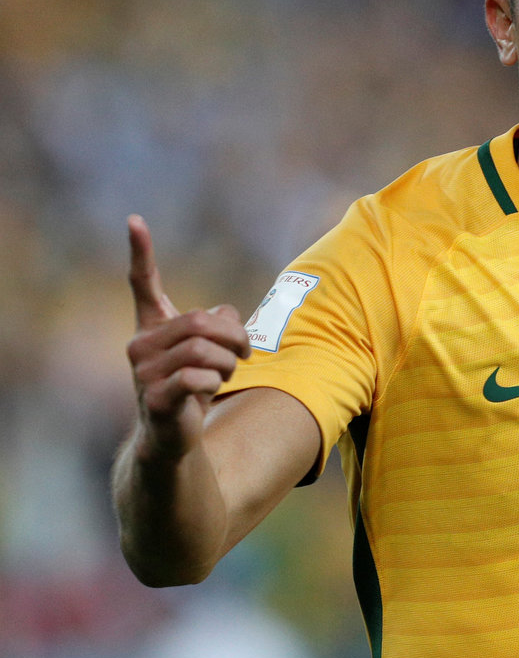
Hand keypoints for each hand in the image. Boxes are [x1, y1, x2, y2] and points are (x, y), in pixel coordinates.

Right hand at [125, 215, 250, 461]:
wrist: (174, 438)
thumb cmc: (192, 388)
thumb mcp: (210, 351)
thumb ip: (218, 324)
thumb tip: (225, 314)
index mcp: (151, 328)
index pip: (143, 284)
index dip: (141, 252)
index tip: (135, 219)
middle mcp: (140, 346)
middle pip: (200, 321)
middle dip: (233, 336)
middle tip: (245, 353)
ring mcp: (143, 373)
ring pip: (203, 350)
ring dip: (227, 363)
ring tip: (226, 375)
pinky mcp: (153, 399)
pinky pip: (196, 377)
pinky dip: (214, 382)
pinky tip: (209, 390)